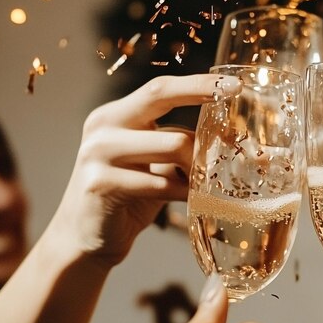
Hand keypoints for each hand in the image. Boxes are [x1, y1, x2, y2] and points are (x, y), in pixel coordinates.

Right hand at [48, 74, 241, 266]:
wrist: (88, 238)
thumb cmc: (129, 198)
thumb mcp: (156, 165)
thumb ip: (181, 147)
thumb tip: (230, 140)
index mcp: (117, 116)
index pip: (160, 88)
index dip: (198, 84)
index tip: (233, 84)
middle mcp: (104, 126)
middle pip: (160, 95)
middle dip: (202, 94)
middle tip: (234, 112)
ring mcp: (97, 153)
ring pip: (172, 144)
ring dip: (198, 165)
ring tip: (206, 183)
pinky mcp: (99, 183)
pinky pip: (160, 184)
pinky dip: (184, 193)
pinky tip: (190, 201)